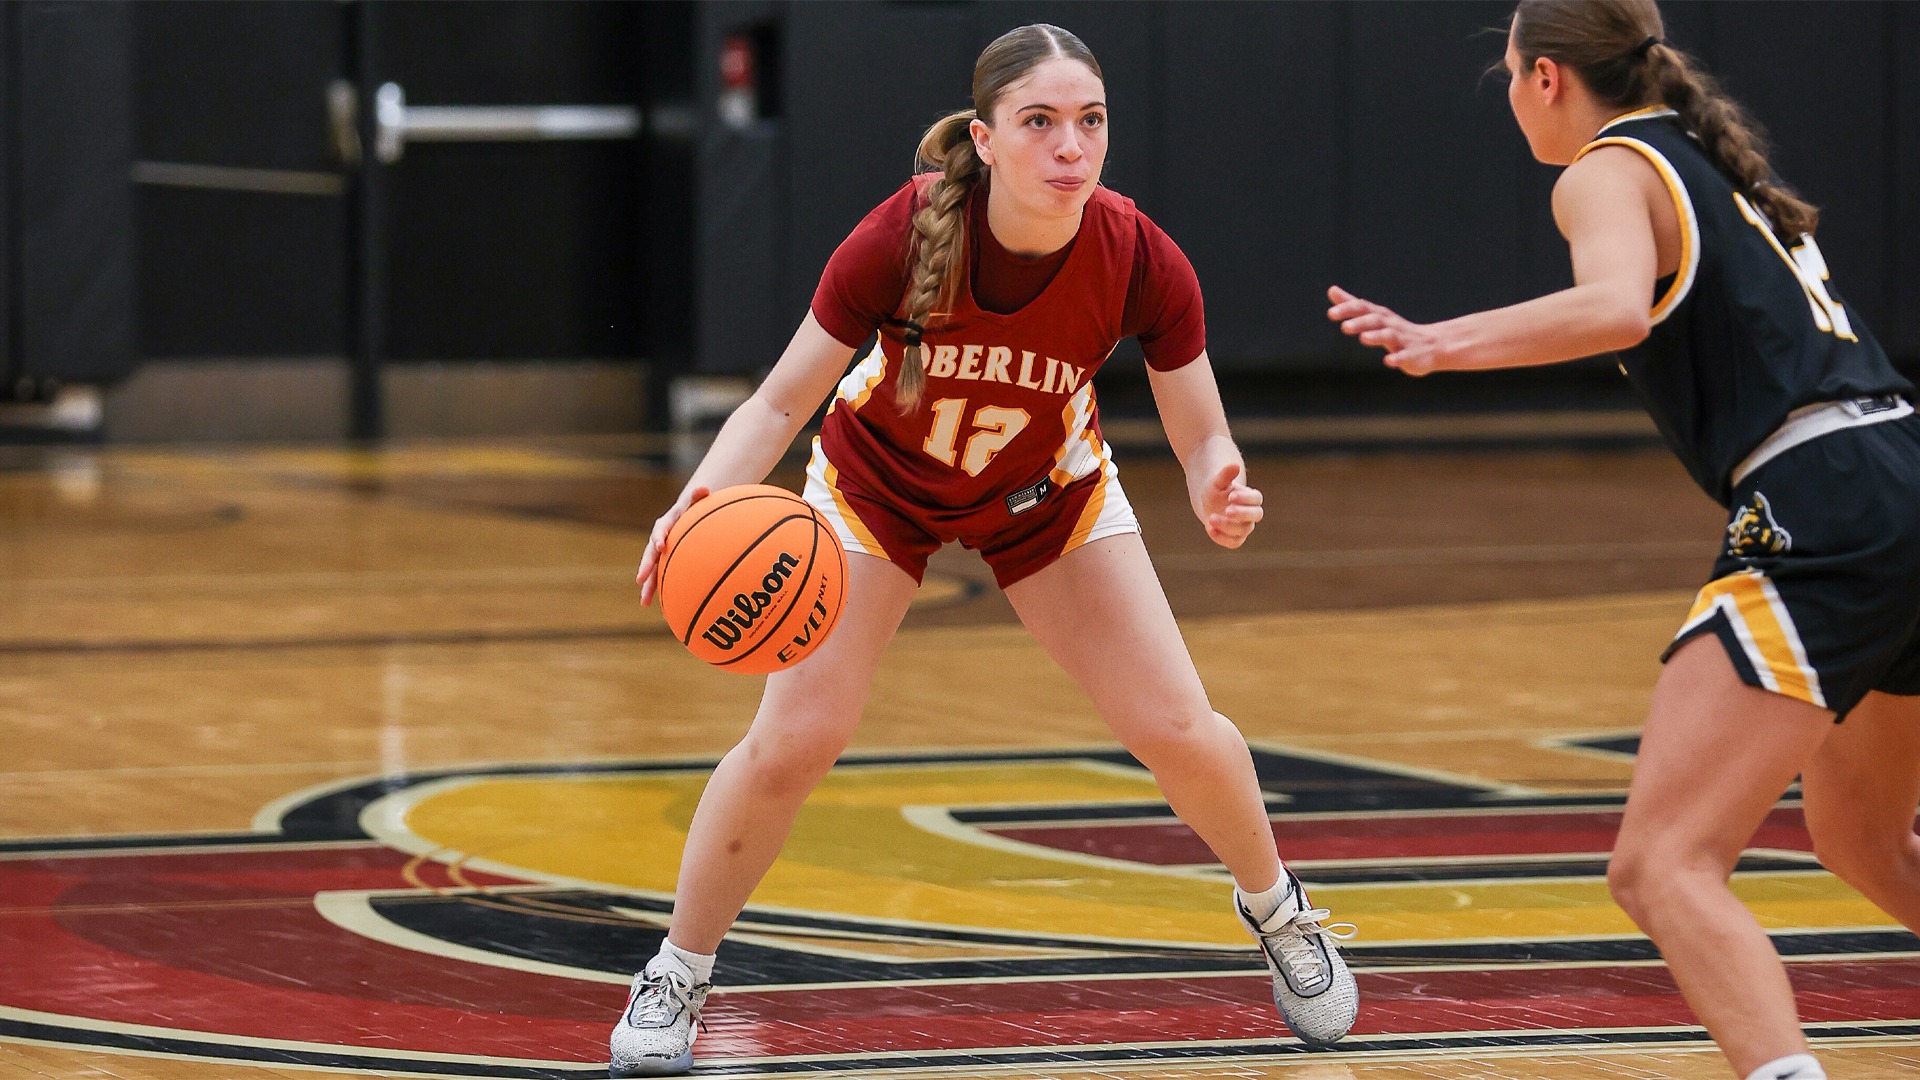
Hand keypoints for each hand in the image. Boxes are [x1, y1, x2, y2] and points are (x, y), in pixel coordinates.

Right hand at [635, 486, 710, 605]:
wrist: (688, 514)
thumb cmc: (694, 507)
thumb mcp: (696, 500)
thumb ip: (698, 496)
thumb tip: (704, 488)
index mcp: (667, 523)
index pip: (660, 529)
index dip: (659, 536)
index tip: (660, 546)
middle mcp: (660, 538)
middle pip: (650, 554)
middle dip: (646, 567)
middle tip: (640, 579)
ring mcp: (661, 552)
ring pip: (653, 570)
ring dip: (648, 586)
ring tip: (644, 603)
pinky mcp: (666, 562)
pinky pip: (661, 576)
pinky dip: (659, 590)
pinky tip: (660, 607)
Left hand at [1198, 462, 1262, 548]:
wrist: (1209, 503)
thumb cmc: (1216, 489)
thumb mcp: (1217, 481)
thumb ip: (1226, 474)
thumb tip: (1235, 464)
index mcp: (1251, 498)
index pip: (1256, 499)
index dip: (1245, 498)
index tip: (1231, 496)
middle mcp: (1251, 513)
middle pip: (1256, 515)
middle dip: (1242, 513)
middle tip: (1227, 510)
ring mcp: (1244, 526)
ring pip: (1244, 530)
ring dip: (1228, 526)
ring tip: (1211, 518)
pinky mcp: (1235, 538)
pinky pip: (1234, 542)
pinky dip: (1223, 538)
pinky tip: (1210, 530)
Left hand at [1327, 285, 1445, 375]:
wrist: (1433, 345)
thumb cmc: (1398, 330)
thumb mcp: (1374, 315)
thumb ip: (1353, 304)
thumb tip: (1331, 289)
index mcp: (1381, 316)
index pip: (1363, 308)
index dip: (1348, 310)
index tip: (1331, 313)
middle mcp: (1391, 325)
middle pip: (1375, 321)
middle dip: (1360, 323)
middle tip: (1344, 327)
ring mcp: (1403, 340)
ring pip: (1389, 335)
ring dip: (1377, 336)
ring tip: (1363, 338)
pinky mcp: (1412, 356)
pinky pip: (1405, 356)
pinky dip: (1397, 358)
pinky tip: (1388, 361)